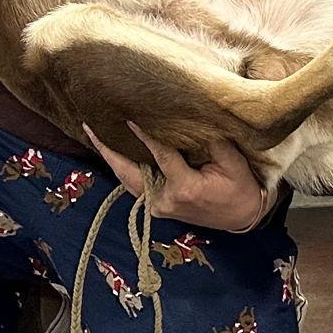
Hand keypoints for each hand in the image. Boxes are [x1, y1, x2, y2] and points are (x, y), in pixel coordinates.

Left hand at [83, 123, 270, 233]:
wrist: (242, 216)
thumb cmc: (240, 188)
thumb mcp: (233, 162)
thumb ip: (211, 140)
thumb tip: (191, 118)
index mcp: (183, 188)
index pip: (160, 154)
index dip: (145, 134)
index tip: (129, 116)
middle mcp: (164, 200)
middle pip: (128, 171)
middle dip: (108, 149)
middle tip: (90, 126)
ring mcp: (158, 206)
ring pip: (127, 180)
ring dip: (111, 158)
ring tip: (95, 135)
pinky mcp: (157, 207)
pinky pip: (135, 184)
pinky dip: (124, 168)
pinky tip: (115, 152)